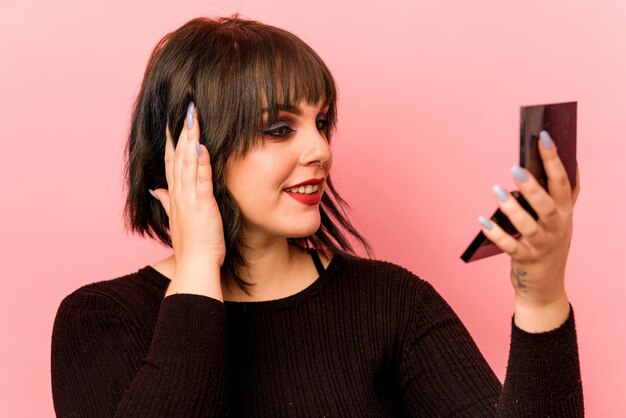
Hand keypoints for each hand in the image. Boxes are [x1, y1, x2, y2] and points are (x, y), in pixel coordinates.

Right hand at [151, 102, 225, 298]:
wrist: (194, 265)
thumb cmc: (192, 245)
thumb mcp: (178, 219)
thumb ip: (168, 201)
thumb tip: (157, 189)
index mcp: (176, 195)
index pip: (173, 162)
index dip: (174, 141)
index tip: (175, 122)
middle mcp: (179, 193)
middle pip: (178, 156)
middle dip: (181, 131)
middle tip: (185, 108)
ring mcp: (189, 198)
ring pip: (187, 162)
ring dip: (189, 139)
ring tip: (192, 117)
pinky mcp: (201, 204)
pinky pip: (200, 179)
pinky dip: (200, 162)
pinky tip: (202, 144)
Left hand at [479, 131, 579, 330]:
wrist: (545, 287)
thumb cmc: (548, 242)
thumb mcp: (559, 218)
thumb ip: (559, 193)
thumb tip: (559, 158)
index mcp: (565, 212)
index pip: (563, 181)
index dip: (554, 158)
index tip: (543, 136)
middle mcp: (557, 228)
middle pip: (547, 204)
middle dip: (533, 186)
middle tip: (515, 168)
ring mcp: (542, 245)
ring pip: (527, 225)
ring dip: (511, 208)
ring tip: (496, 190)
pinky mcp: (525, 260)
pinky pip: (508, 246)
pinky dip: (495, 233)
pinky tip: (481, 220)